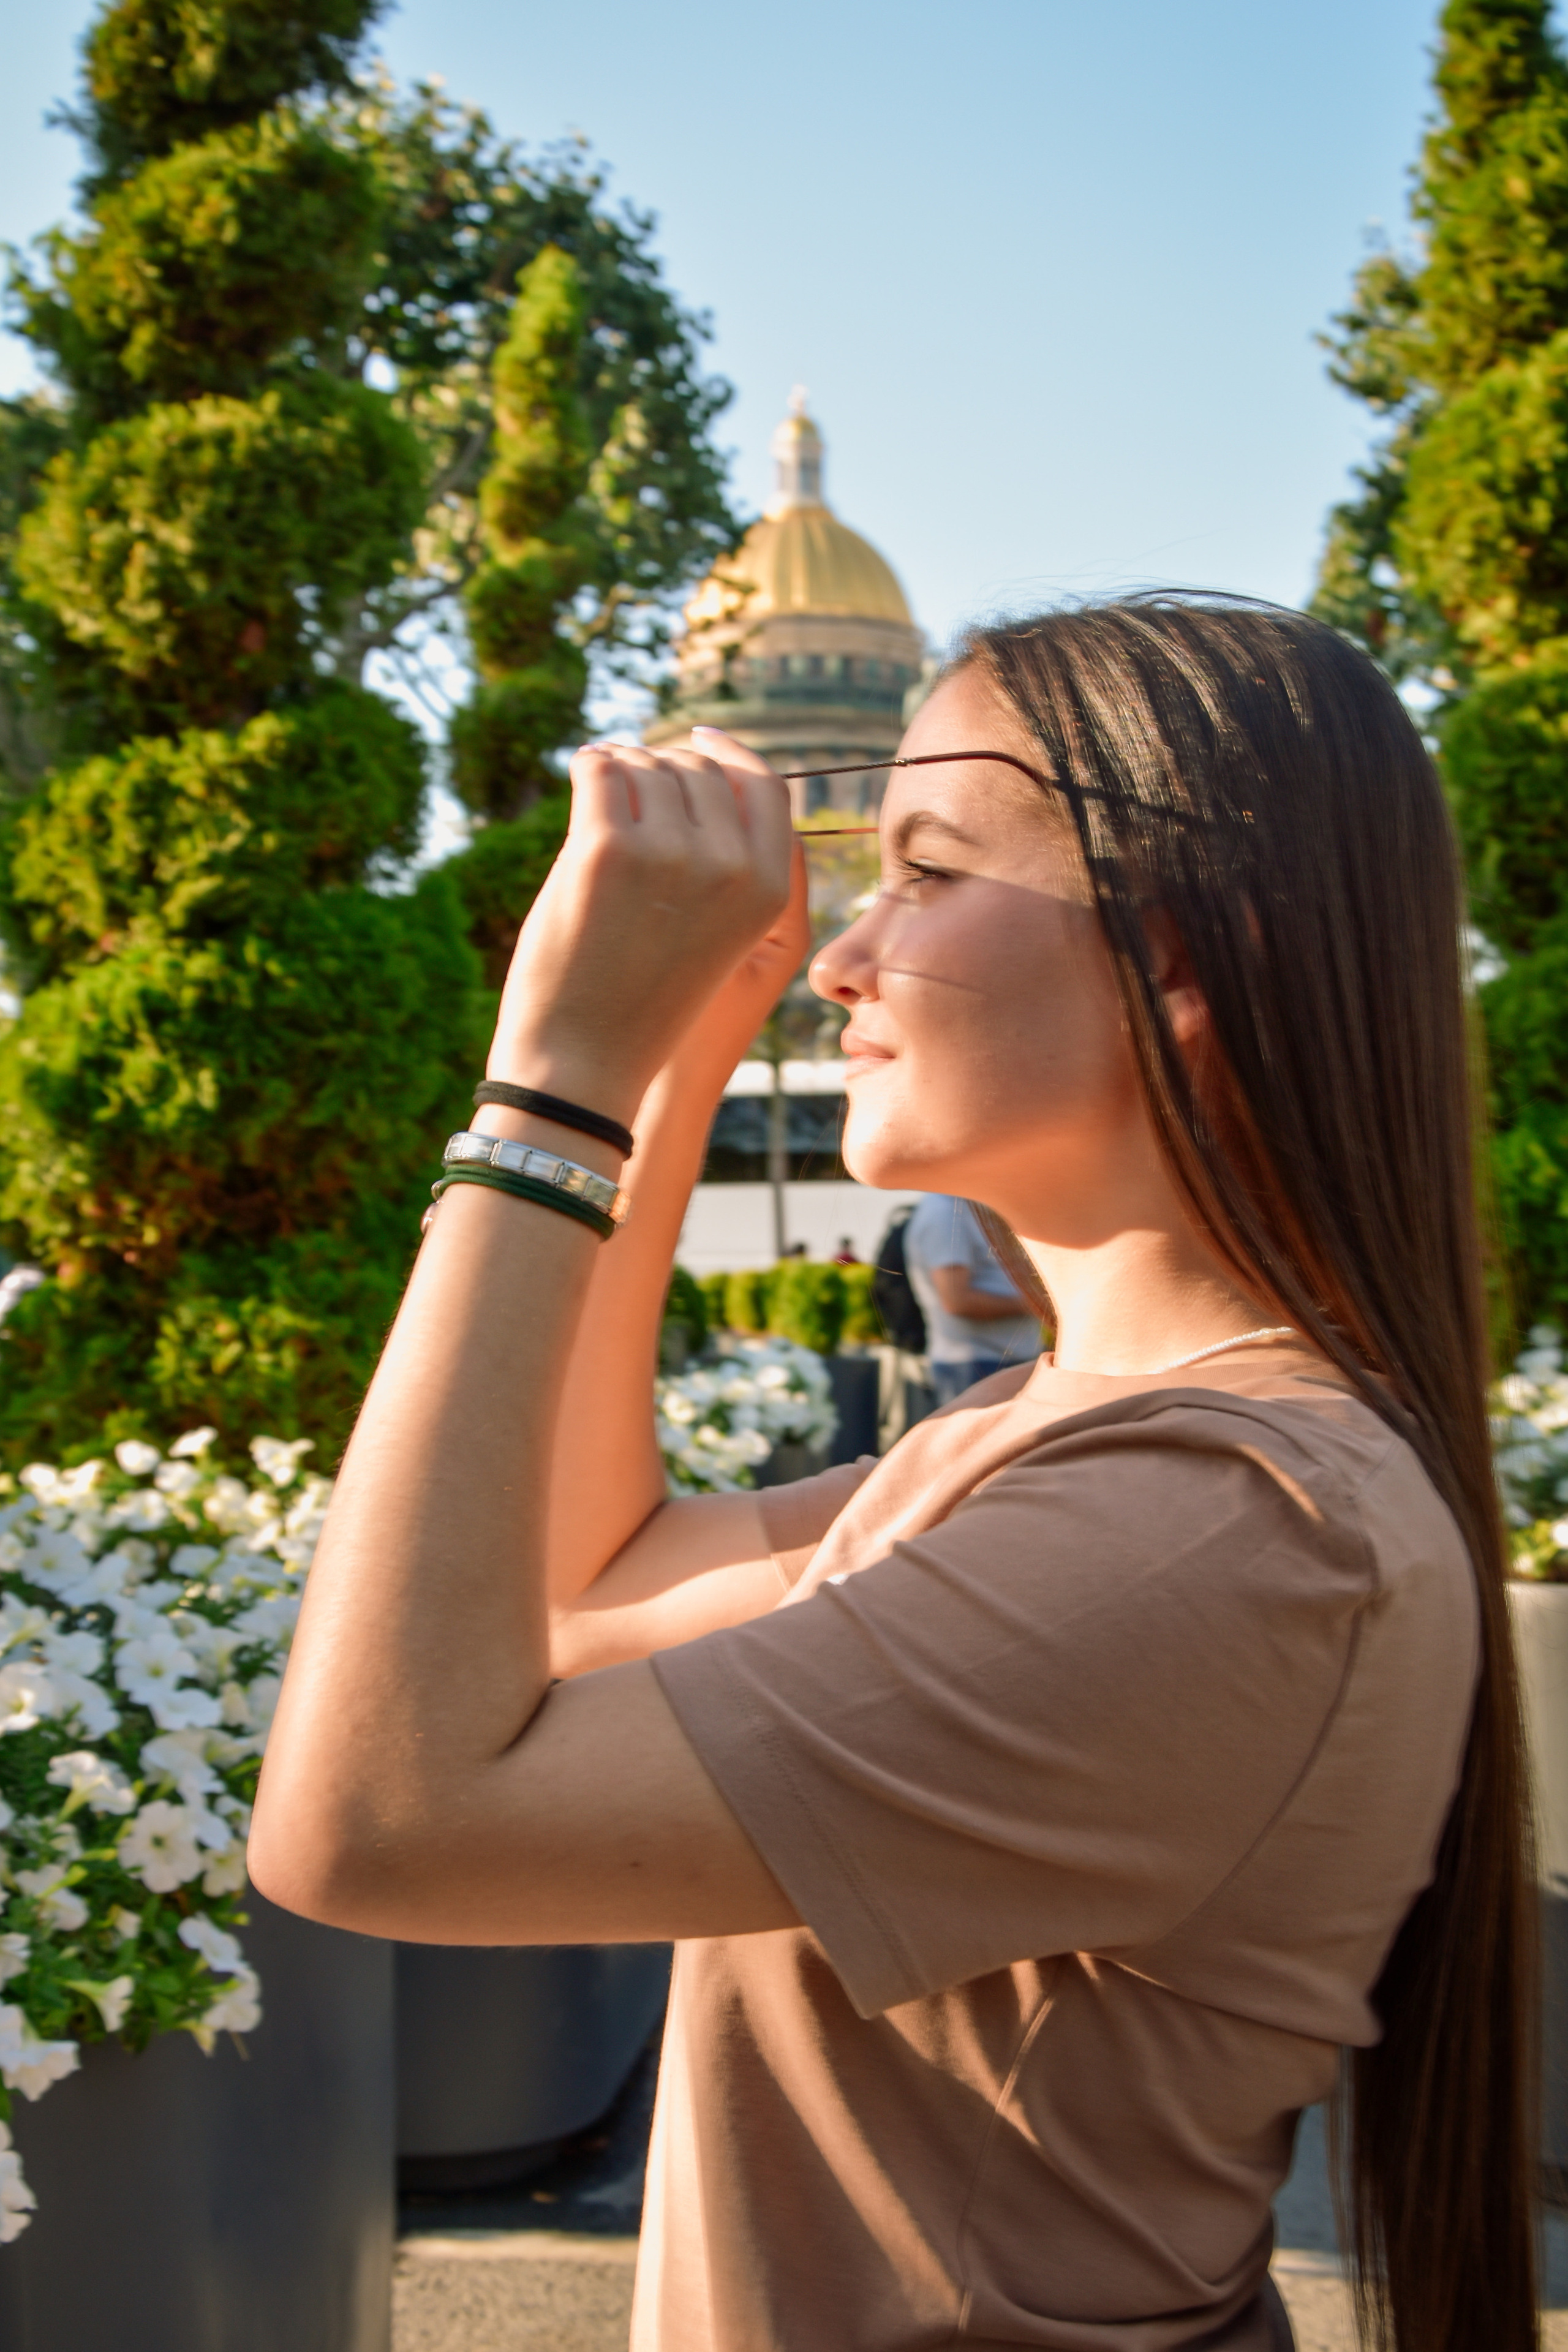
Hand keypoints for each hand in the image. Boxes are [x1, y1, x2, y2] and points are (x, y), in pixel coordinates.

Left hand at [490, 732, 793, 1121]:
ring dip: (620, 767)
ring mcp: (667, 853)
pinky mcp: (605, 849)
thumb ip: (727, 864)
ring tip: (600, 792)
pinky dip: (587, 766)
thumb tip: (700, 771)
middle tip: (627, 786)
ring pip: (647, 764)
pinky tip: (580, 776)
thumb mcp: (720, 938)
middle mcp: (728, 867)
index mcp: (766, 891)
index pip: (765, 787)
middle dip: (661, 766)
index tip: (697, 740)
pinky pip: (598, 769)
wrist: (585, 1064)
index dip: (730, 755)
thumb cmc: (644, 1002)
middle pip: (700, 770)